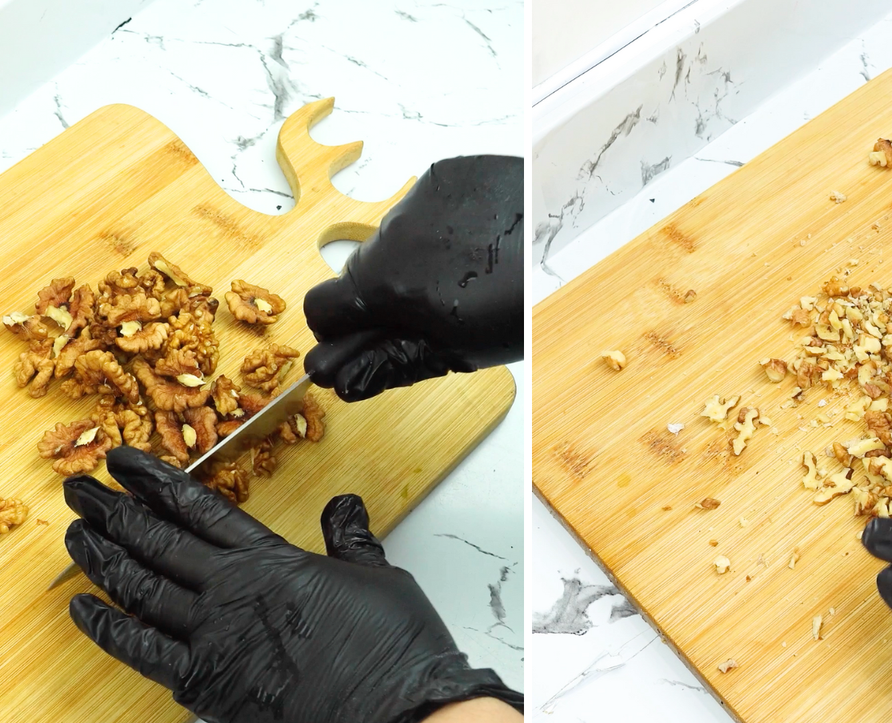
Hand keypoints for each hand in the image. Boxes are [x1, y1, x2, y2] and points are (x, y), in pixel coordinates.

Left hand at [61, 447, 521, 722]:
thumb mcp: (377, 577)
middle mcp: (230, 591)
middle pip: (155, 540)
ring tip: (76, 536)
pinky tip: (82, 609)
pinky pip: (138, 650)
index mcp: (271, 560)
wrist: (390, 718)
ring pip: (139, 589)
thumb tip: (344, 509)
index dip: (155, 482)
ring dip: (102, 559)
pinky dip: (105, 629)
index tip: (123, 463)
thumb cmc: (391, 651)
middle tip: (80, 490)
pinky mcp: (203, 685)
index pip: (198, 508)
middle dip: (113, 511)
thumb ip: (350, 539)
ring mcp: (211, 638)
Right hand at [304, 154, 522, 401]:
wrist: (572, 244)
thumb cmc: (519, 306)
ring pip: (391, 240)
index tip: (369, 336)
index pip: (319, 310)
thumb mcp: (454, 351)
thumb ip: (386, 363)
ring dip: (415, 260)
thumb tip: (335, 381)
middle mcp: (391, 235)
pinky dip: (440, 227)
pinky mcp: (442, 173)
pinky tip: (476, 241)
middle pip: (358, 274)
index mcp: (388, 286)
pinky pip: (422, 208)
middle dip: (386, 295)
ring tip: (466, 273)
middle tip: (438, 309)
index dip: (341, 331)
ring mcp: (416, 198)